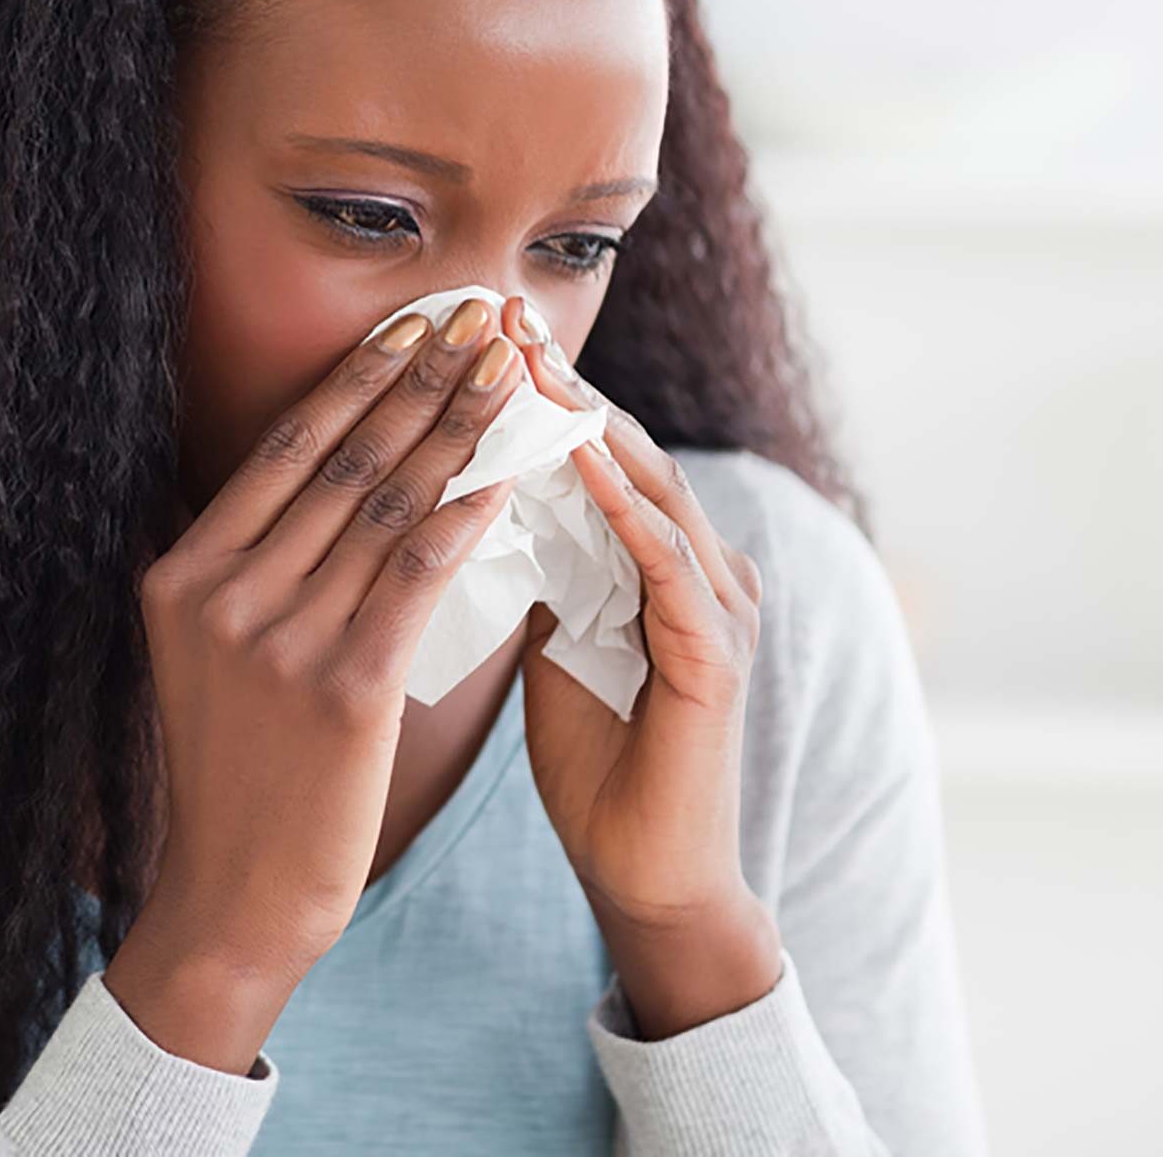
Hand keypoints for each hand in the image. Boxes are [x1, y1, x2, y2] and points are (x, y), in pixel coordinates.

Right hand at [107, 294, 524, 1072]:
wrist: (234, 897)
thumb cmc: (238, 776)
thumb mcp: (209, 658)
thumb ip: (247, 573)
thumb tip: (311, 480)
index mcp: (180, 578)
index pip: (280, 455)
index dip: (353, 383)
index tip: (410, 328)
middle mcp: (219, 595)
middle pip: (337, 464)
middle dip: (418, 384)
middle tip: (479, 323)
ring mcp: (276, 639)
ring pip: (386, 508)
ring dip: (459, 431)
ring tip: (512, 379)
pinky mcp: (342, 688)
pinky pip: (419, 577)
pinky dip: (469, 515)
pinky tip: (511, 474)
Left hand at [498, 296, 784, 1038]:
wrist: (645, 868)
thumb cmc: (594, 752)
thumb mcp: (545, 633)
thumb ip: (528, 559)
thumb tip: (461, 487)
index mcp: (653, 555)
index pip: (589, 448)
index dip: (532, 388)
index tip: (470, 325)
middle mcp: (698, 564)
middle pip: (623, 447)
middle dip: (559, 380)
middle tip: (499, 309)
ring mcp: (716, 606)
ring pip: (650, 488)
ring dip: (590, 424)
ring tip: (532, 364)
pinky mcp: (716, 659)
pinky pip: (669, 565)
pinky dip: (627, 509)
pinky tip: (582, 464)